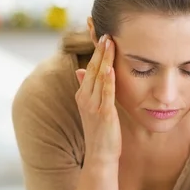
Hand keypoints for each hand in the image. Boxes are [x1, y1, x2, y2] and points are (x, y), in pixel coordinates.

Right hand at [75, 35, 121, 165]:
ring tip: (110, 42)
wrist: (100, 156)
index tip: (101, 36)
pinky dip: (108, 80)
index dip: (95, 52)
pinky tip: (110, 67)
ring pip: (98, 77)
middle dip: (99, 50)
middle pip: (92, 68)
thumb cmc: (100, 133)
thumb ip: (86, 88)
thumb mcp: (91, 108)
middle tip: (106, 32)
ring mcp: (93, 106)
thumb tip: (79, 69)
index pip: (89, 68)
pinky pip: (106, 93)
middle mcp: (85, 98)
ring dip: (104, 59)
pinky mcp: (104, 114)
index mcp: (82, 95)